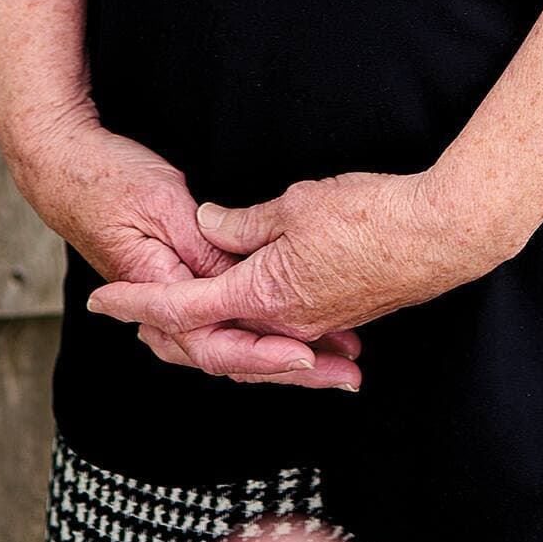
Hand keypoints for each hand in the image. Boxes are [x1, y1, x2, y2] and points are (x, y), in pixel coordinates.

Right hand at [9, 109, 361, 390]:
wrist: (64, 167)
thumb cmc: (109, 180)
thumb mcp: (163, 205)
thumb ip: (202, 247)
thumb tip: (238, 281)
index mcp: (159, 290)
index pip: (214, 341)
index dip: (263, 352)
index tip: (307, 357)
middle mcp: (166, 306)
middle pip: (232, 356)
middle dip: (290, 370)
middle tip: (344, 375)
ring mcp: (174, 298)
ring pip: (234, 343)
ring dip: (286, 356)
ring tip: (341, 362)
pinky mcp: (183, 283)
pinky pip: (228, 320)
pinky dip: (266, 331)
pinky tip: (306, 334)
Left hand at [85, 163, 490, 353]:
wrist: (441, 235)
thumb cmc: (371, 215)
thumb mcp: (296, 204)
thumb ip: (244, 222)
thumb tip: (210, 226)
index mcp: (263, 295)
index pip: (182, 306)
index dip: (137, 302)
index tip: (101, 299)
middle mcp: (283, 324)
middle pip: (210, 335)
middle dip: (166, 324)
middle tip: (130, 311)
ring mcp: (313, 325)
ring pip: (246, 337)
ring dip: (212, 327)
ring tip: (177, 316)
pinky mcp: (338, 316)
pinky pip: (280, 332)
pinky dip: (253, 326)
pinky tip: (247, 307)